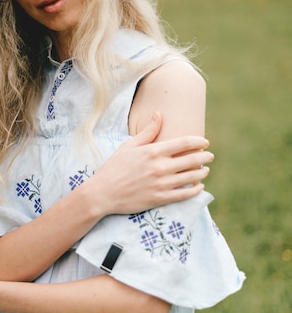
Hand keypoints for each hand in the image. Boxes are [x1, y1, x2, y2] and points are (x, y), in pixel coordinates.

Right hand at [90, 112, 212, 214]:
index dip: (199, 142)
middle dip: (205, 157)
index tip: (205, 142)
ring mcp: (161, 184)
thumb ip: (147, 131)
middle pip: (192, 160)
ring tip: (204, 170)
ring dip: (202, 173)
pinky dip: (195, 190)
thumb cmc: (114, 167)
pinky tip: (198, 186)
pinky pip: (185, 194)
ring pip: (191, 177)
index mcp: (153, 152)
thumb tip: (159, 114)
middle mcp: (160, 167)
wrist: (103, 193)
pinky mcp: (160, 199)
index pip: (185, 143)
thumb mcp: (129, 146)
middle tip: (209, 156)